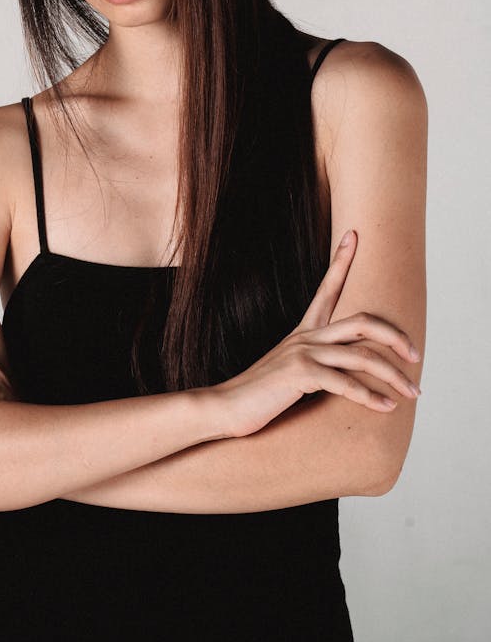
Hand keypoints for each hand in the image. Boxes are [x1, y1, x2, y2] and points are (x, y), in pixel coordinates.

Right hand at [211, 229, 421, 438]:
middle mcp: (305, 336)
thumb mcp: (289, 370)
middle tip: (416, 353)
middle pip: (362, 322)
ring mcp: (303, 353)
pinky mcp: (300, 374)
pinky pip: (346, 384)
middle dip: (395, 335)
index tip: (354, 235)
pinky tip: (386, 407)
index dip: (342, 260)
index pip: (327, 288)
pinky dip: (370, 397)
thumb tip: (341, 371)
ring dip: (393, 375)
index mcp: (303, 332)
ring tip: (412, 391)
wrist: (225, 407)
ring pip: (362, 355)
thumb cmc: (259, 393)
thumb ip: (313, 363)